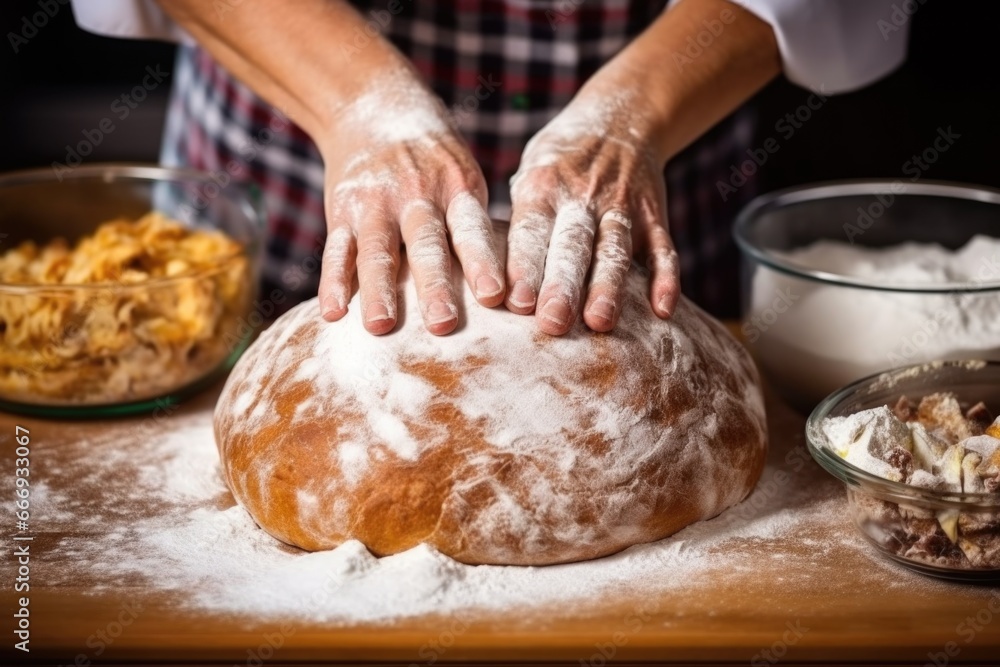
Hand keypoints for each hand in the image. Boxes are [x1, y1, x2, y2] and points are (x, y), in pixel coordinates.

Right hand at [317, 72, 504, 335]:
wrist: (374, 106)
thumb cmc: (434, 162)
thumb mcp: (462, 178)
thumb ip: (475, 228)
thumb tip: (513, 294)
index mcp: (456, 188)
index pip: (472, 230)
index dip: (483, 262)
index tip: (496, 296)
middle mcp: (416, 195)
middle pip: (426, 245)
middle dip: (435, 285)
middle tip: (443, 325)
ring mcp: (375, 203)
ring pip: (377, 250)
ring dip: (379, 290)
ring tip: (381, 327)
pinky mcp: (340, 211)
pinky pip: (337, 248)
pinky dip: (334, 280)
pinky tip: (333, 313)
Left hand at [506, 87, 680, 335]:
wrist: (622, 117)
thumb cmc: (560, 161)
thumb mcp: (529, 172)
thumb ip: (517, 221)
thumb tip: (488, 276)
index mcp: (543, 186)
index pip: (531, 231)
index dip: (524, 267)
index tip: (515, 304)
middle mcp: (583, 195)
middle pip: (572, 245)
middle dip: (562, 285)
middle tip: (552, 323)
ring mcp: (622, 205)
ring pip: (615, 249)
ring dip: (608, 287)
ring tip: (599, 323)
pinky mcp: (654, 215)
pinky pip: (663, 249)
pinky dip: (666, 279)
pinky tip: (663, 310)